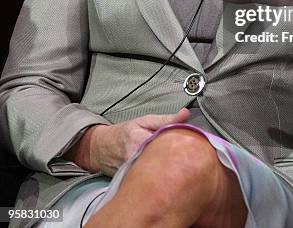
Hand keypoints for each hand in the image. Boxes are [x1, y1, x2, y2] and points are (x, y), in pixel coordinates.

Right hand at [64, 108, 190, 176]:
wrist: (101, 148)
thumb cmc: (124, 133)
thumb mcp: (144, 120)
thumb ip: (166, 119)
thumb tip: (185, 114)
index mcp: (139, 141)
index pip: (165, 144)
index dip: (179, 145)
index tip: (188, 144)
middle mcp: (134, 158)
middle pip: (162, 161)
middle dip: (175, 159)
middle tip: (186, 156)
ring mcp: (132, 172)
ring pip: (158, 172)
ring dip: (168, 168)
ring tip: (176, 166)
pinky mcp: (131, 181)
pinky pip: (150, 180)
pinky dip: (159, 176)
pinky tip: (165, 174)